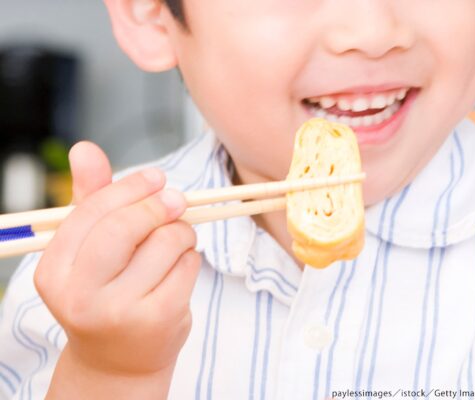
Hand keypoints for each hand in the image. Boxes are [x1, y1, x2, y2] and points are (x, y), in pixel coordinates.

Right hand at [35, 141, 200, 378]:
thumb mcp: (89, 250)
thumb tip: (84, 147)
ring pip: (165, 243)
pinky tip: (179, 267)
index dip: (130, 188)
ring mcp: (119, 311)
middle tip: (178, 199)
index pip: (92, 213)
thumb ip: (90, 199)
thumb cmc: (105, 292)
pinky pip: (187, 265)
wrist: (119, 359)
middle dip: (158, 206)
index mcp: (55, 271)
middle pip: (125, 227)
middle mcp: (80, 295)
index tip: (156, 178)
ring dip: (181, 233)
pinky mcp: (158, 319)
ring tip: (177, 240)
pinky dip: (191, 258)